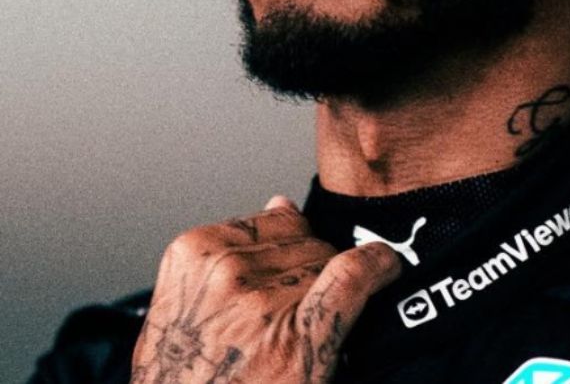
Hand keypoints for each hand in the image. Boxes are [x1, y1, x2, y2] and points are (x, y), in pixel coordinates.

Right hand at [130, 195, 401, 383]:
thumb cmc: (182, 376)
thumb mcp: (185, 306)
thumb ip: (227, 251)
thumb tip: (281, 203)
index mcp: (194, 253)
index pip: (274, 220)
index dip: (291, 246)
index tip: (295, 270)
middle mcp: (227, 271)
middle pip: (304, 240)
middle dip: (310, 268)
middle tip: (297, 312)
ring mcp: (264, 303)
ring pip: (328, 263)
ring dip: (329, 288)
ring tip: (308, 326)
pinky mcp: (302, 335)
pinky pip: (352, 278)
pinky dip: (376, 268)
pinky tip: (387, 267)